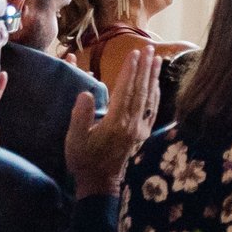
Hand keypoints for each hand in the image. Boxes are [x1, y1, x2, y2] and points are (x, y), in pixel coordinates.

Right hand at [66, 43, 160, 197]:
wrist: (100, 182)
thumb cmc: (84, 160)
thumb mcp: (75, 139)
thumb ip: (80, 116)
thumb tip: (86, 93)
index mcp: (116, 123)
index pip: (126, 91)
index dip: (130, 71)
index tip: (134, 53)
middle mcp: (133, 124)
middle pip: (141, 90)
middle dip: (146, 68)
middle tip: (149, 48)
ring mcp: (141, 128)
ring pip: (150, 98)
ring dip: (153, 77)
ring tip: (156, 59)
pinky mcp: (144, 133)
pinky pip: (153, 109)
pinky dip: (155, 94)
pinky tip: (156, 84)